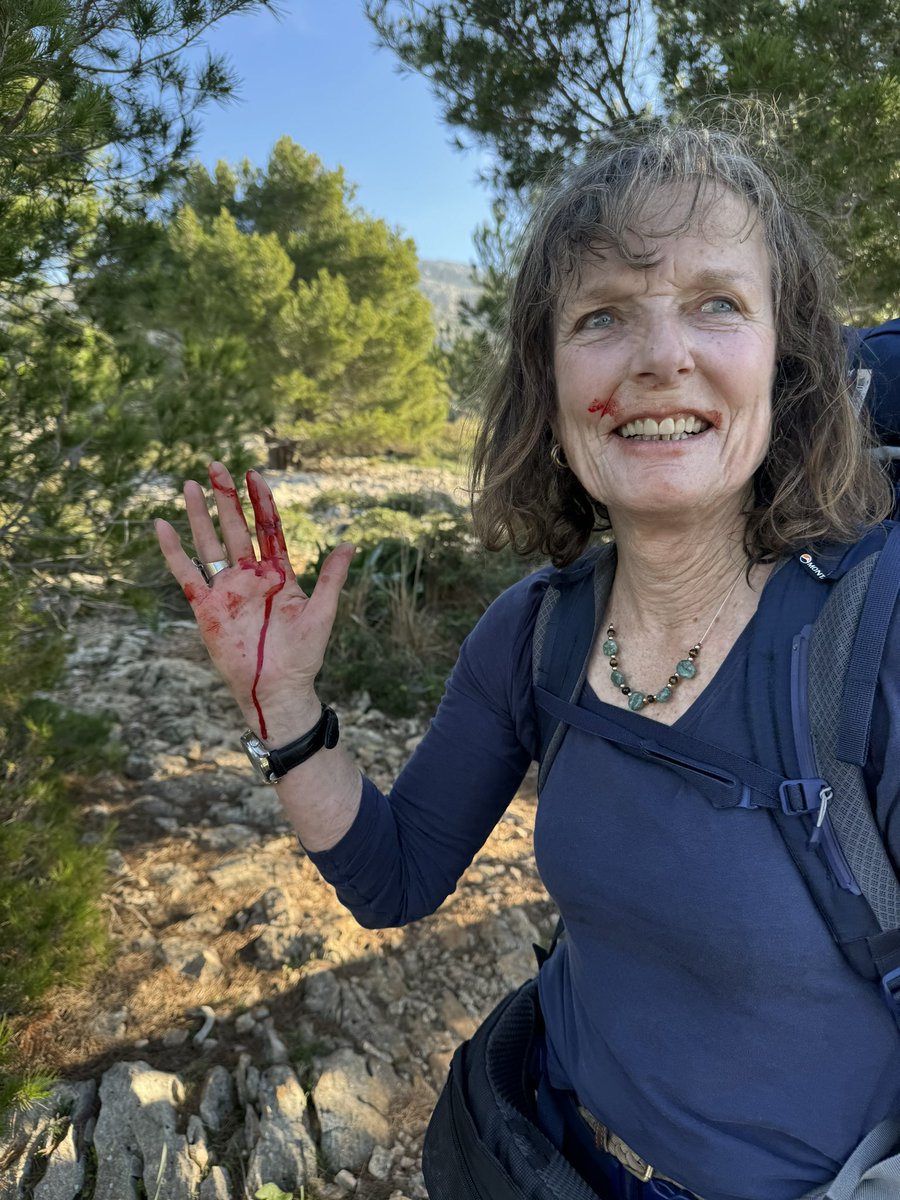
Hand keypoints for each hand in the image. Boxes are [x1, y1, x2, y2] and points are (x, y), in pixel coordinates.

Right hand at [155, 462, 353, 740]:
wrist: (278, 688)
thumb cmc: (303, 655)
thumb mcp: (323, 612)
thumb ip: (332, 578)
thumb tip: (350, 544)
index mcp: (277, 574)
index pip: (267, 529)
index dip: (261, 502)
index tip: (254, 474)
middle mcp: (249, 577)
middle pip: (234, 528)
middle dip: (226, 498)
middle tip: (216, 465)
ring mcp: (226, 590)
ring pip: (209, 544)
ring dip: (200, 515)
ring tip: (191, 484)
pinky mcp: (206, 608)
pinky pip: (186, 573)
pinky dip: (173, 550)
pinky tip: (162, 525)